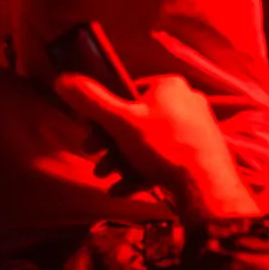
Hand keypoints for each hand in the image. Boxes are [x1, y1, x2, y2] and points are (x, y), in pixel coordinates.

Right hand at [52, 72, 259, 223]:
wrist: (206, 184)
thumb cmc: (162, 145)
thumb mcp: (120, 121)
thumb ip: (91, 101)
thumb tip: (62, 80)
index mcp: (170, 86)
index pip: (129, 91)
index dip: (106, 112)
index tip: (90, 132)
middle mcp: (186, 101)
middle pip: (136, 120)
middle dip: (110, 142)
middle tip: (93, 156)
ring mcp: (194, 128)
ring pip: (147, 143)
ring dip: (122, 160)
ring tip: (106, 176)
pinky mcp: (198, 151)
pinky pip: (163, 158)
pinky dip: (141, 172)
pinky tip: (122, 189)